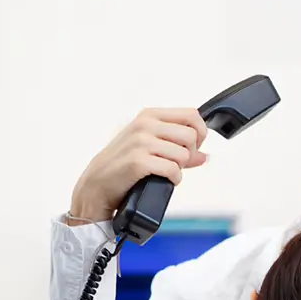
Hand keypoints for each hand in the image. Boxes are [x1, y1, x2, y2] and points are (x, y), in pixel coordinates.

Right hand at [69, 108, 208, 222]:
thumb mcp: (148, 148)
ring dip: (180, 168)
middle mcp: (145, 125)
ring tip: (167, 171)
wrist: (97, 184)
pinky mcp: (138, 161)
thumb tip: (203, 155)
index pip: (191, 115)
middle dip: (190, 153)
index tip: (193, 147)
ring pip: (184, 154)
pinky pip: (173, 170)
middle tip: (178, 163)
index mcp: (149, 116)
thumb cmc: (121, 164)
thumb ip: (177, 148)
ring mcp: (141, 142)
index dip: (200, 133)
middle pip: (191, 135)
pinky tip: (165, 180)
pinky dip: (174, 179)